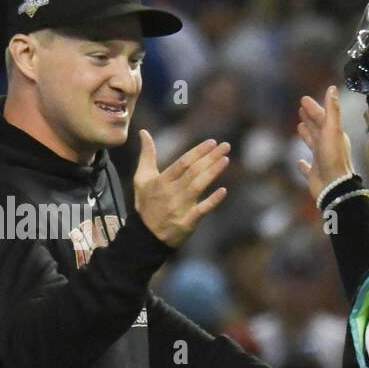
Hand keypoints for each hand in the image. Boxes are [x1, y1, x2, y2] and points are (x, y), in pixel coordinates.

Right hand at [133, 130, 230, 246]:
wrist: (146, 235)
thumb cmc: (146, 203)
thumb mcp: (142, 178)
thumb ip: (146, 155)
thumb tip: (143, 132)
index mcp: (161, 181)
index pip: (183, 162)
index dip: (198, 151)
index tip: (212, 142)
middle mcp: (170, 193)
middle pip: (193, 172)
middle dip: (210, 157)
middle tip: (225, 146)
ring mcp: (179, 208)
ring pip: (198, 187)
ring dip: (213, 172)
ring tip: (226, 160)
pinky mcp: (187, 222)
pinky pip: (202, 210)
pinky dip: (212, 201)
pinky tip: (223, 191)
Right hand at [296, 85, 354, 200]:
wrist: (334, 186)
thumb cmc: (333, 158)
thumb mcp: (333, 130)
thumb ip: (333, 110)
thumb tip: (332, 88)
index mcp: (334, 135)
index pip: (323, 118)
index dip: (314, 108)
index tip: (303, 100)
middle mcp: (328, 146)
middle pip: (318, 129)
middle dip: (310, 119)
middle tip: (300, 109)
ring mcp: (321, 160)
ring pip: (313, 144)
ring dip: (307, 135)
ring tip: (299, 126)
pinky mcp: (315, 174)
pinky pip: (307, 167)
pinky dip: (303, 164)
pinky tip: (299, 162)